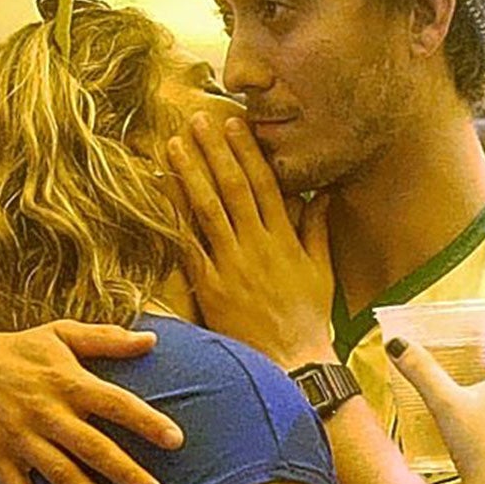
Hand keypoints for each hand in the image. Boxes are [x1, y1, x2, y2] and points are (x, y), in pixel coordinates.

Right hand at [0, 322, 183, 483]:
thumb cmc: (17, 350)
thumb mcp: (60, 333)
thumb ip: (106, 339)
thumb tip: (151, 338)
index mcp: (68, 382)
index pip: (115, 403)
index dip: (146, 421)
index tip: (176, 440)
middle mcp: (47, 412)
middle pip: (93, 447)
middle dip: (125, 473)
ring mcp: (22, 439)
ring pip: (61, 475)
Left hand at [169, 113, 336, 368]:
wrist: (293, 362)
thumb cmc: (309, 319)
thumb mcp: (322, 271)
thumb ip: (318, 229)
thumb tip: (323, 193)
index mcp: (285, 239)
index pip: (265, 184)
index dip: (248, 152)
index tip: (235, 124)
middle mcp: (257, 246)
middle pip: (233, 189)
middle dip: (215, 151)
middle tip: (197, 121)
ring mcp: (232, 266)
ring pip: (208, 211)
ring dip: (190, 174)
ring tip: (175, 146)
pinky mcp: (211, 288)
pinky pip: (189, 247)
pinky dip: (175, 220)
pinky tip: (161, 196)